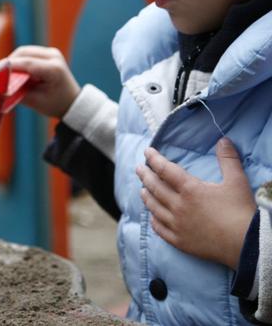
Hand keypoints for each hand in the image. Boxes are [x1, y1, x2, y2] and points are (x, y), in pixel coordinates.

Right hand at [5, 45, 80, 116]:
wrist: (72, 102)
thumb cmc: (55, 104)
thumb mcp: (36, 102)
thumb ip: (17, 92)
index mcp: (54, 69)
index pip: (27, 63)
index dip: (8, 67)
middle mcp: (54, 56)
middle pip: (23, 53)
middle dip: (8, 63)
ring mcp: (51, 52)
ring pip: (23, 52)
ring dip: (12, 61)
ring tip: (3, 74)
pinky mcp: (47, 53)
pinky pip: (27, 53)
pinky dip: (18, 61)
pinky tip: (12, 71)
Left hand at [136, 139, 255, 267]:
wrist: (247, 245)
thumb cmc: (241, 212)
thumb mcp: (237, 182)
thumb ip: (228, 159)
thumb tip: (223, 140)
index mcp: (190, 189)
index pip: (165, 169)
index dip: (154, 159)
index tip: (147, 152)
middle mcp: (178, 206)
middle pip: (155, 187)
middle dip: (145, 175)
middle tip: (139, 168)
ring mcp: (176, 224)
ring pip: (154, 207)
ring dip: (146, 196)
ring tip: (142, 189)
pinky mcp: (179, 241)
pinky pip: (159, 229)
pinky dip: (153, 220)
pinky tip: (152, 217)